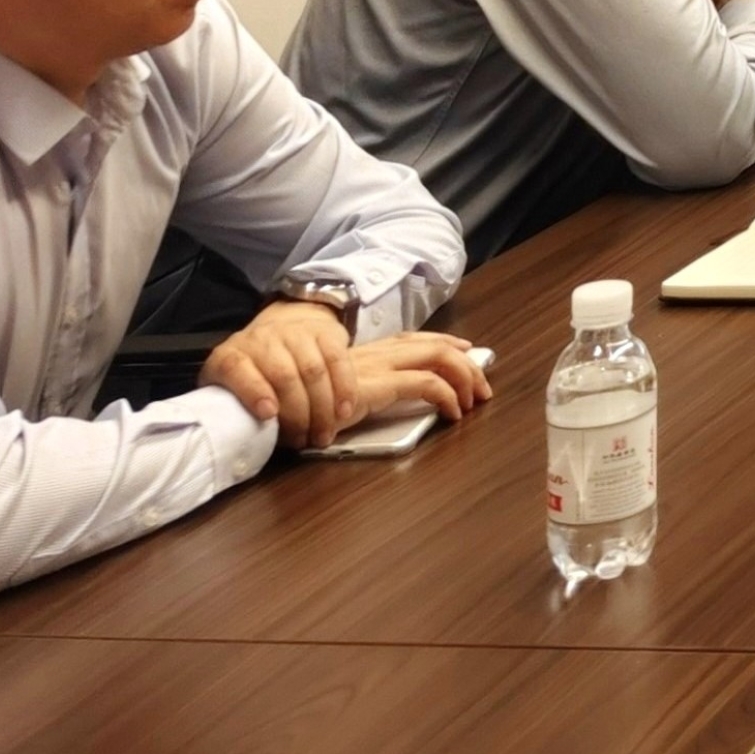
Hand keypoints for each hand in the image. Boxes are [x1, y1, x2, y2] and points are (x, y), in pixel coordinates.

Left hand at [206, 301, 362, 446]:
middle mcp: (261, 339)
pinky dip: (344, 388)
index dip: (253, 391)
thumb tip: (254, 441)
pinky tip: (345, 411)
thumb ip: (239, 409)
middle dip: (298, 414)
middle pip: (283, 376)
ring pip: (313, 370)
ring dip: (323, 408)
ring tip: (324, 434)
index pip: (237, 369)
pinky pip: (338, 360)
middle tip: (305, 440)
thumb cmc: (252, 376)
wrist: (277, 335)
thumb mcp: (232, 391)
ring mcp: (294, 331)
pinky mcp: (324, 331)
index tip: (268, 414)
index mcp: (230, 356)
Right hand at [302, 333, 494, 447]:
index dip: (443, 342)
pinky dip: (448, 396)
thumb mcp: (331, 391)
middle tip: (482, 385)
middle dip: (466, 363)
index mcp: (365, 352)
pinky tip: (452, 414)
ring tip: (475, 400)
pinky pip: (426, 384)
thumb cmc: (295, 402)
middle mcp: (375, 353)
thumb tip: (370, 400)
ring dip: (464, 377)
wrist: (271, 403)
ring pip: (437, 358)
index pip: (412, 339)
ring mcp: (377, 366)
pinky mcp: (377, 385)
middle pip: (433, 346)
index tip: (466, 349)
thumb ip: (354, 389)